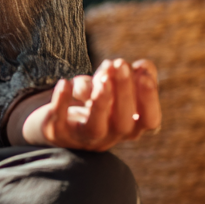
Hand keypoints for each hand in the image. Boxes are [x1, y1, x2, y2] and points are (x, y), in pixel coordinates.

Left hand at [26, 58, 160, 151]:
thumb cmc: (90, 99)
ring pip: (95, 127)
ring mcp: (82, 139)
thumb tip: (144, 66)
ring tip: (103, 78)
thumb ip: (128, 75)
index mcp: (128, 127)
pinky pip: (59, 120)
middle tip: (120, 64)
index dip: (149, 100)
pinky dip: (62, 101)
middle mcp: (109, 137)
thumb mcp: (110, 84)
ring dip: (101, 102)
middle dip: (124, 92)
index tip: (145, 75)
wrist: (54, 121)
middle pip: (123, 123)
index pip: (148, 121)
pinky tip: (65, 82)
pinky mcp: (57, 134)